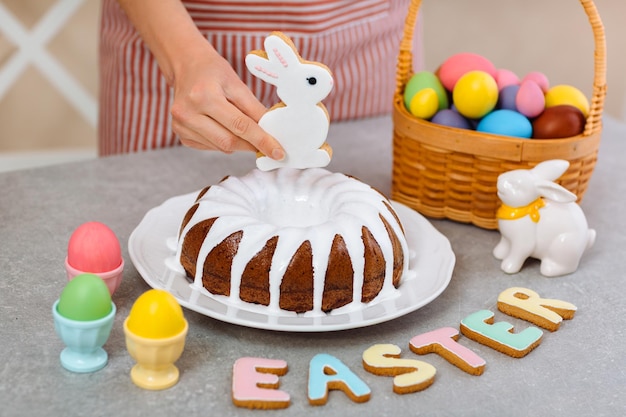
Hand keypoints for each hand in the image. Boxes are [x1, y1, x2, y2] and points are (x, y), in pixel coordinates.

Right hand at [169, 44, 284, 158]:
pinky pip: (211, 147)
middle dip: (252, 146)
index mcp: (204, 96)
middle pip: (229, 141)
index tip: (278, 152)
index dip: (262, 140)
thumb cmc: (213, 71)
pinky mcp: (180, 134)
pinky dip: (223, 142)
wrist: (185, 65)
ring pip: (220, 147)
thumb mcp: (236, 84)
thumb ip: (254, 109)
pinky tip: (224, 128)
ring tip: (244, 130)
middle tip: (268, 147)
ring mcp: (181, 126)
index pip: (240, 125)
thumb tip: (271, 132)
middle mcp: (187, 113)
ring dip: (238, 143)